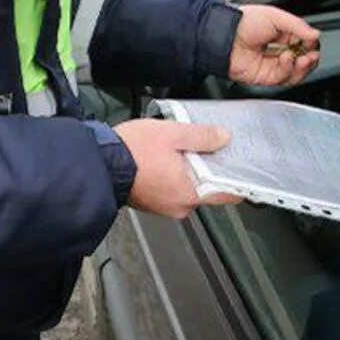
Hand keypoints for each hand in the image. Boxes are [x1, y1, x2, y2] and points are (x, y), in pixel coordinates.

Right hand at [114, 118, 242, 219]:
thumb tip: (224, 138)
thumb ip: (202, 136)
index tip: (241, 167)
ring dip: (187, 172)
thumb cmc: (132, 151)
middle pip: (207, 189)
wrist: (98, 163)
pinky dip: (171, 177)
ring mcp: (164, 206)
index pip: (228, 194)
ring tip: (178, 151)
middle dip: (208, 170)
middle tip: (204, 148)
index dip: (237, 179)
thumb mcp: (173, 133)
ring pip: (188, 189)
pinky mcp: (150, 203)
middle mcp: (180, 205)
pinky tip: (163, 160)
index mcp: (190, 191)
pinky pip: (171, 191)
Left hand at [228, 4, 320, 87]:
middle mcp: (279, 50)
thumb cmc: (243, 22)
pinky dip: (289, 70)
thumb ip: (298, 26)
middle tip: (312, 54)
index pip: (305, 43)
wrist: (224, 35)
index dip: (311, 44)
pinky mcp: (266, 77)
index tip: (313, 41)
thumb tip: (316, 35)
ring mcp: (273, 64)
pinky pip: (284, 79)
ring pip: (297, 73)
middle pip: (304, 60)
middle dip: (311, 58)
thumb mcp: (275, 16)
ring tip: (304, 58)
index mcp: (283, 34)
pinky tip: (287, 59)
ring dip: (304, 67)